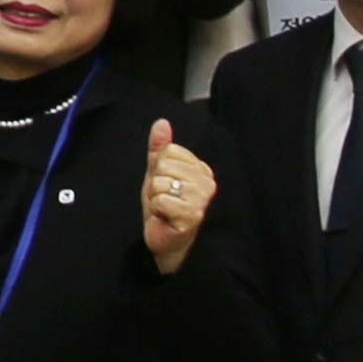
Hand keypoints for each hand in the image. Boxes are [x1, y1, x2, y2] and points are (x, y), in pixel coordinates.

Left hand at [138, 118, 213, 270]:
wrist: (166, 239)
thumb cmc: (164, 205)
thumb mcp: (158, 173)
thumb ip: (159, 148)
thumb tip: (162, 122)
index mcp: (201, 168)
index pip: (170, 151)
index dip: (159, 168)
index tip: (166, 185)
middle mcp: (207, 182)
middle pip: (165, 165)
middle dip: (156, 184)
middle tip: (164, 198)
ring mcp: (201, 199)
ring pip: (161, 182)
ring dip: (155, 197)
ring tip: (165, 208)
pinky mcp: (192, 215)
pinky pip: (161, 200)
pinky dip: (157, 209)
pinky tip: (166, 217)